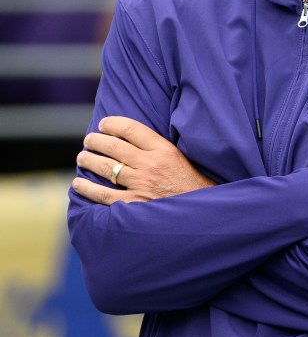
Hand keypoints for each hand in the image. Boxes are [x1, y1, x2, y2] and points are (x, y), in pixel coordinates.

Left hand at [72, 116, 215, 204]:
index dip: (112, 124)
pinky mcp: (134, 205)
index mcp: (163, 149)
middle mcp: (150, 164)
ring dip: (89, 160)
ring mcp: (141, 185)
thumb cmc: (190, 183)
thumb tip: (130, 139)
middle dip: (95, 140)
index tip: (103, 124)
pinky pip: (103, 194)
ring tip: (82, 157)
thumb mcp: (178, 157)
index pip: (131, 129)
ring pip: (105, 167)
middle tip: (88, 140)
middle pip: (114, 146)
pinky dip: (87, 189)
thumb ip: (156, 148)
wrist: (200, 212)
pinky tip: (78, 184)